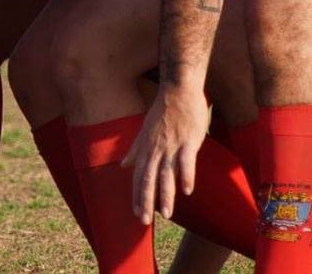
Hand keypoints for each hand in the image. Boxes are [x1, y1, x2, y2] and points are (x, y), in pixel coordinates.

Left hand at [121, 85, 208, 222]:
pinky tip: (187, 190)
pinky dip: (186, 175)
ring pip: (166, 174)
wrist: (178, 89)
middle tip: (144, 221)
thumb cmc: (163, 110)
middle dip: (146, 201)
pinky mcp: (188, 140)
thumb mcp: (144, 131)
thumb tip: (123, 164)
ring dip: (166, 195)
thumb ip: (134, 149)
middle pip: (149, 179)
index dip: (137, 195)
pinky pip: (186, 161)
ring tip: (166, 214)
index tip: (136, 213)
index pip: (139, 176)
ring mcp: (172, 145)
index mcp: (145, 147)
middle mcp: (156, 149)